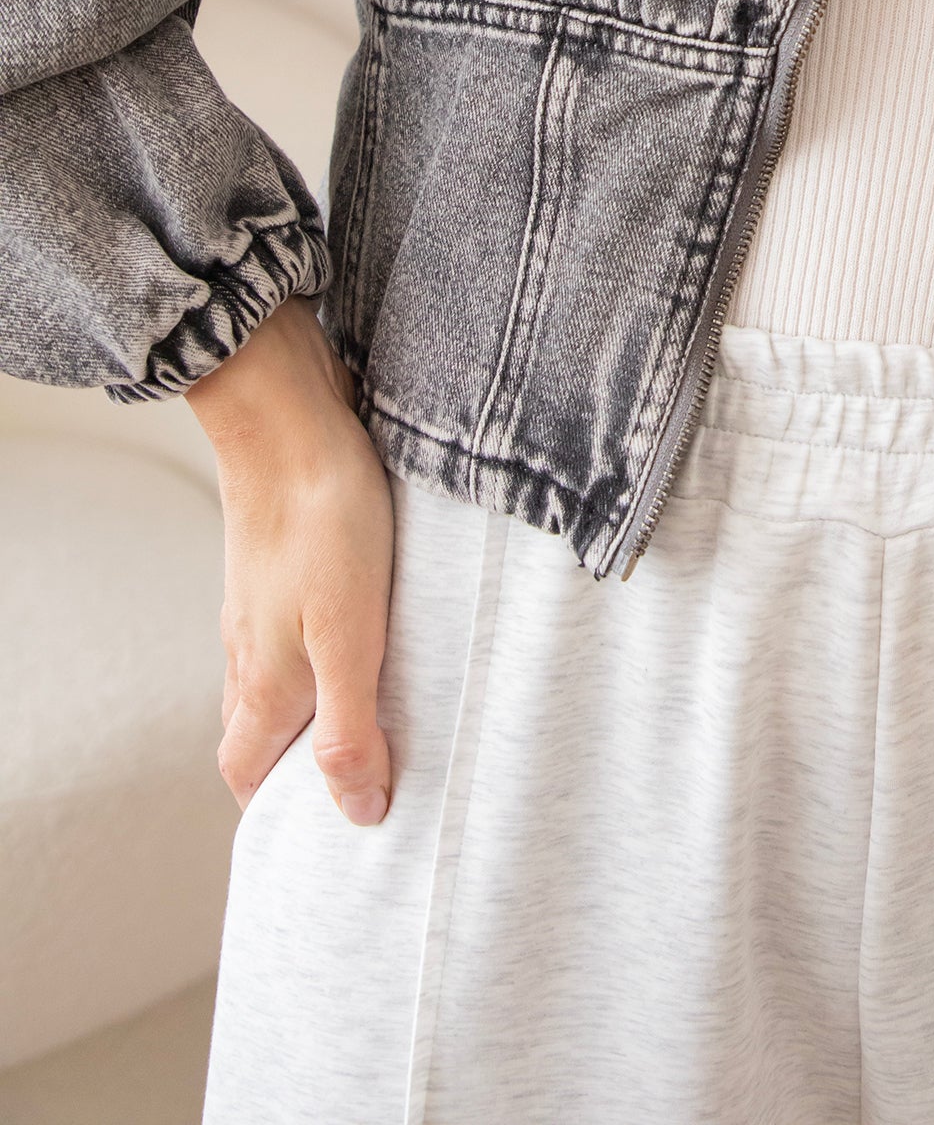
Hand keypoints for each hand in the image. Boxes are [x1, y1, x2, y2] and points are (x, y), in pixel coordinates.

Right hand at [187, 295, 395, 822]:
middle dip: (293, 760)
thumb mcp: (349, 637)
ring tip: (372, 706)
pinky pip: (291, 620)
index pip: (245, 770)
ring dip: (313, 698)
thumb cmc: (324, 523)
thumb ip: (349, 727)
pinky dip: (321, 642)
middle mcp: (248, 646)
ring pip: (274, 672)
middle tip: (355, 774)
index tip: (317, 833)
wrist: (288, 417)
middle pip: (256, 726)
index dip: (273, 807)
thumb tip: (357, 812)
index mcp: (262, 682)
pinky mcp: (279, 555)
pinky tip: (364, 622)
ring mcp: (259, 598)